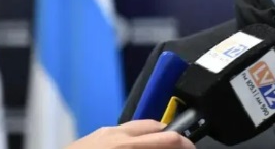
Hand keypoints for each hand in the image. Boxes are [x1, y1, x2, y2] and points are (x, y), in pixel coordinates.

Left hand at [64, 120, 193, 148]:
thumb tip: (168, 147)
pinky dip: (133, 140)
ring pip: (137, 128)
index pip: (168, 137)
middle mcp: (115, 134)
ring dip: (151, 138)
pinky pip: (119, 133)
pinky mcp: (88, 138)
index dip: (185, 144)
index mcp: (126, 145)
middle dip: (170, 137)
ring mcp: (100, 134)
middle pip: (155, 126)